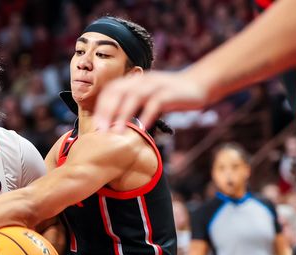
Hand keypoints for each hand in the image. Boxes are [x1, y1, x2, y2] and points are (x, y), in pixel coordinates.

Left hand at [94, 69, 209, 132]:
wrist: (198, 85)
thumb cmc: (169, 96)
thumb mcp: (148, 98)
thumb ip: (132, 106)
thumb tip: (113, 124)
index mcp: (134, 81)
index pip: (111, 90)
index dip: (102, 106)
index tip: (97, 125)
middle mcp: (142, 80)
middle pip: (118, 92)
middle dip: (108, 111)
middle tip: (102, 131)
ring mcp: (156, 85)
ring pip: (134, 97)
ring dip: (123, 114)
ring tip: (117, 132)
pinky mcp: (169, 93)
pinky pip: (155, 103)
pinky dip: (146, 116)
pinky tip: (141, 129)